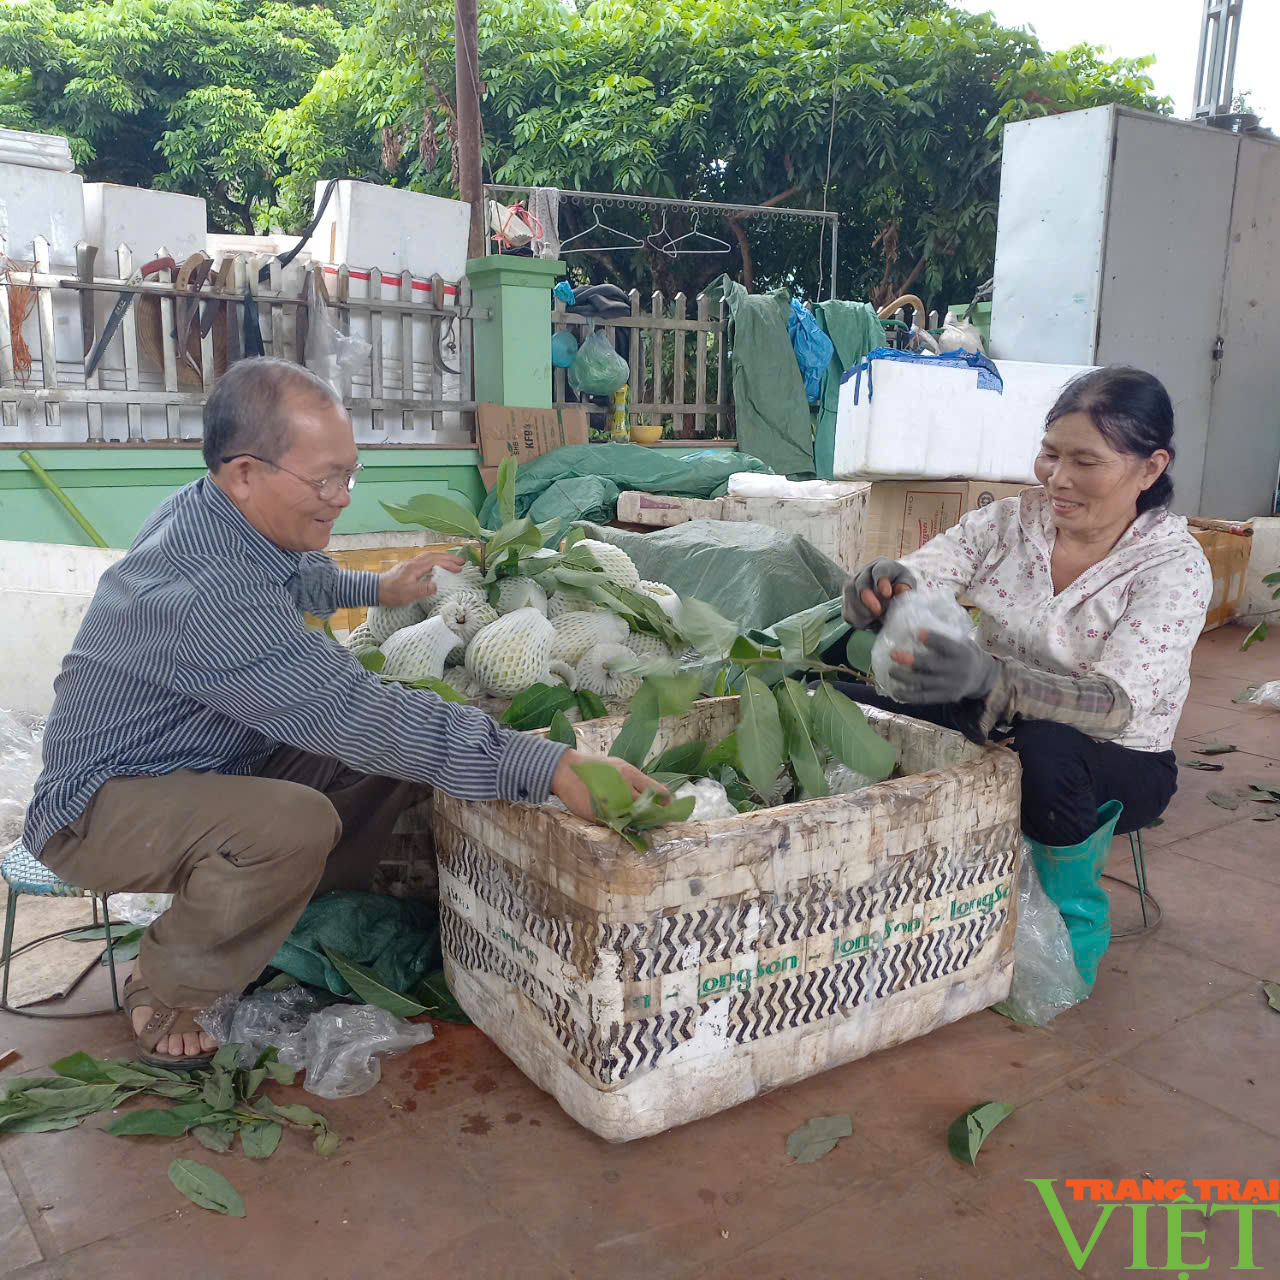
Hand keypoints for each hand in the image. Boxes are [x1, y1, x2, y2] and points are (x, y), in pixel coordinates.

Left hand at [378, 551, 466, 607]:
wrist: (373, 589)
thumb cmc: (390, 593)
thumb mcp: (408, 594)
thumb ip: (423, 589)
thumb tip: (436, 585)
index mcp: (415, 568)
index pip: (435, 562)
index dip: (449, 564)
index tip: (460, 568)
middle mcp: (412, 563)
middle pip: (433, 556)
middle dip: (448, 558)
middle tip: (461, 562)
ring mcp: (408, 565)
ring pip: (428, 557)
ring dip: (441, 558)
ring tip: (451, 562)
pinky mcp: (406, 568)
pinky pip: (423, 560)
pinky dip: (433, 560)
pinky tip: (435, 566)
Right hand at [550, 749, 666, 822]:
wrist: (566, 771)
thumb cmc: (596, 767)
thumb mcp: (620, 766)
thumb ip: (640, 780)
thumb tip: (663, 790)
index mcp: (629, 774)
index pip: (655, 791)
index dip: (666, 801)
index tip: (671, 806)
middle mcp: (622, 789)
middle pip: (647, 808)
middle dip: (655, 814)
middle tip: (659, 818)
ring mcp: (610, 804)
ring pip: (634, 820)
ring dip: (640, 822)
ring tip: (642, 821)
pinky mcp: (599, 816)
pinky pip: (617, 825)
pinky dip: (624, 826)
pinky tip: (626, 823)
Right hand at [842, 559, 915, 628]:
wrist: (888, 600)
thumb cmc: (898, 589)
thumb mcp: (907, 585)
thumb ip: (905, 586)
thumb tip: (903, 590)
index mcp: (882, 566)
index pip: (879, 569)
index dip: (882, 581)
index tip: (887, 594)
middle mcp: (865, 572)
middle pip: (861, 582)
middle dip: (868, 599)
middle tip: (878, 611)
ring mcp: (853, 585)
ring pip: (852, 597)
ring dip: (863, 611)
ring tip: (876, 618)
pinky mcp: (847, 599)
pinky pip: (848, 610)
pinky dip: (859, 619)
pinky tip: (869, 621)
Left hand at [890, 629, 997, 703]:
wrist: (981, 677)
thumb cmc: (962, 654)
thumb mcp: (961, 642)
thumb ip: (944, 638)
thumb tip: (914, 629)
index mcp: (962, 652)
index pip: (946, 645)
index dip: (932, 639)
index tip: (916, 633)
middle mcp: (958, 669)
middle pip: (932, 665)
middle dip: (911, 660)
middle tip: (893, 654)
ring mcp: (953, 685)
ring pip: (925, 682)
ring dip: (905, 678)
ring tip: (891, 671)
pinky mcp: (947, 697)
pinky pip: (925, 698)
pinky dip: (909, 696)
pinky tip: (896, 692)